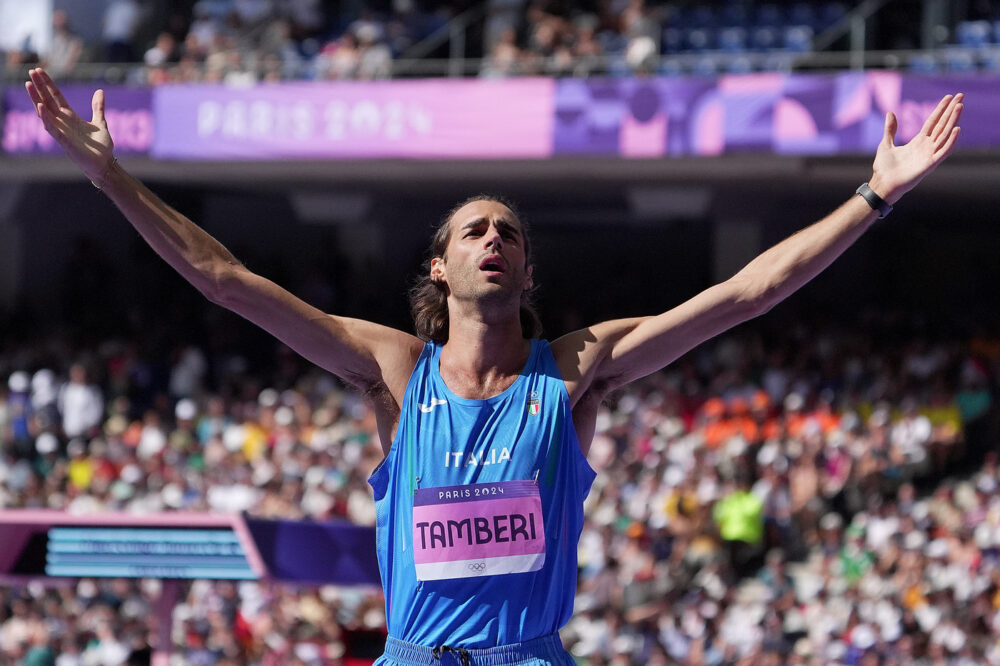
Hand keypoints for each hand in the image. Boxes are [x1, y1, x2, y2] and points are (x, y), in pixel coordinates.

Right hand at [25, 67, 114, 185]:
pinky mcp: (64, 141)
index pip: (56, 97)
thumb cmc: (100, 146)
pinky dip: (46, 117)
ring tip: (29, 85)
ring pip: (45, 112)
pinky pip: (52, 128)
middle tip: (31, 71)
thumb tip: (99, 91)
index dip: (48, 84)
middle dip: (40, 86)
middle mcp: (63, 122)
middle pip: (47, 100)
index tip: (40, 71)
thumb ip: (97, 107)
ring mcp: (61, 131)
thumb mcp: (100, 122)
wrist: (104, 164)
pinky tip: (40, 106)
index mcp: (70, 116)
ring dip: (36, 98)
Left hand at [870, 93, 962, 203]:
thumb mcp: (886, 144)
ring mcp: (929, 155)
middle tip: (961, 95)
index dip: (941, 109)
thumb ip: (890, 129)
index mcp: (918, 142)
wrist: (882, 184)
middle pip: (942, 125)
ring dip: (953, 120)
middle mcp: (927, 147)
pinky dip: (951, 141)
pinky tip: (956, 129)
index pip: (933, 122)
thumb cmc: (884, 168)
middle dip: (951, 110)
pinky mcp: (930, 164)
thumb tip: (890, 112)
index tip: (949, 97)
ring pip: (945, 134)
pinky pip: (943, 151)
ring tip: (960, 106)